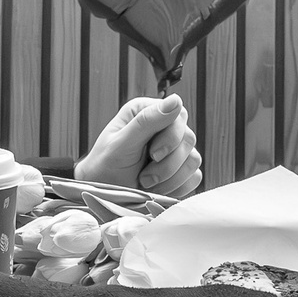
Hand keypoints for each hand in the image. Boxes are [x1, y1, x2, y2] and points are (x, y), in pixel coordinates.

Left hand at [78, 92, 201, 198]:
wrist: (103, 197)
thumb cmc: (105, 167)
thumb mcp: (122, 144)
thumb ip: (147, 121)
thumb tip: (176, 100)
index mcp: (147, 112)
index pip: (178, 116)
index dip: (171, 138)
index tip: (153, 155)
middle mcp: (163, 127)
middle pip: (188, 139)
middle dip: (168, 164)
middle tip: (145, 177)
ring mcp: (174, 149)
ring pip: (194, 159)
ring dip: (171, 178)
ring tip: (147, 184)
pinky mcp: (180, 170)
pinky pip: (195, 176)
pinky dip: (178, 187)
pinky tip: (159, 189)